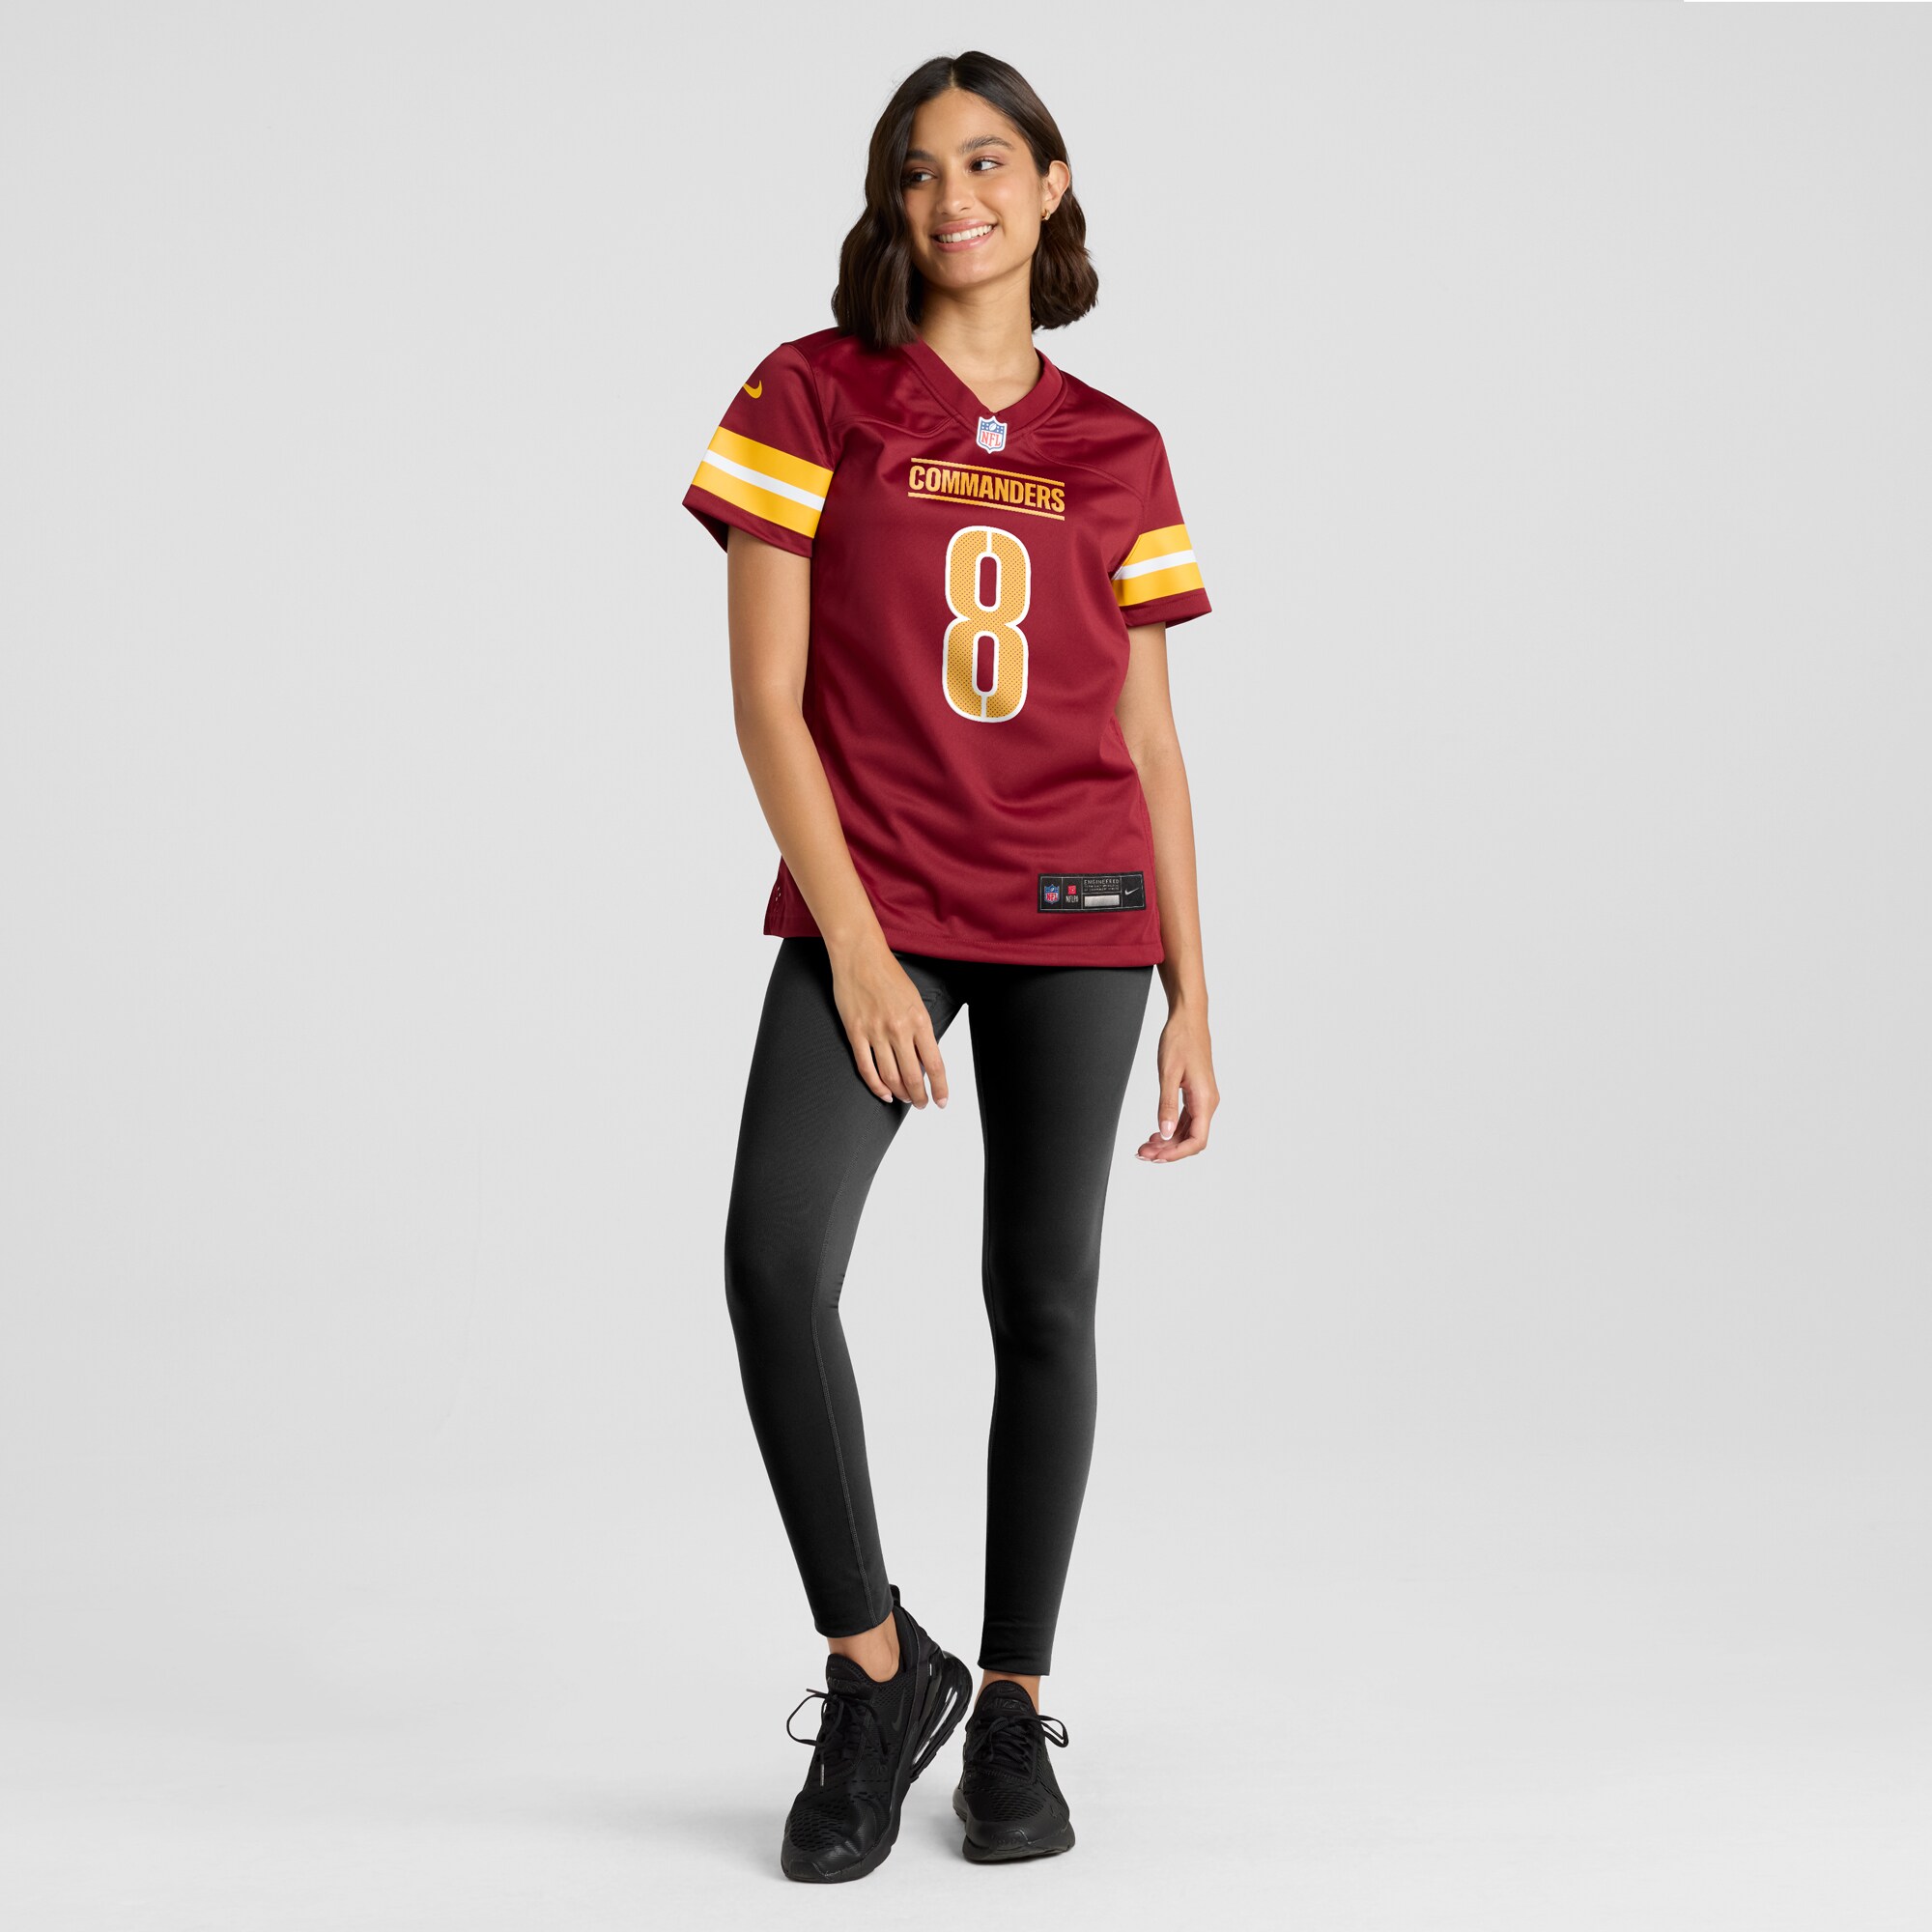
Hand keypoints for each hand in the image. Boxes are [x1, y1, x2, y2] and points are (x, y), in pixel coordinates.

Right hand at [829, 942, 949, 1108]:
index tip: (942, 1100)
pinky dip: (876, 1086)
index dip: (939, 1087)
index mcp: (919, 1020)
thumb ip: (920, 1030)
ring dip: (900, 1094)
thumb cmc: (888, 975)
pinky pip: (866, 1068)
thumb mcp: (915, 1001)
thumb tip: (924, 1058)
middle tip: (921, 1104)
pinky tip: (884, 1092)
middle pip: (912, 1076)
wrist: (860, 956)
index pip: (934, 1064)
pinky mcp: (855, 1033)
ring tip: (905, 1100)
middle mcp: (899, 1029)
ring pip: (890, 1076)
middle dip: (919, 1096)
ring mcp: (875, 1032)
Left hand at [1137, 1005, 1216, 1160]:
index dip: (1177, 1153)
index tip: (1156, 1157)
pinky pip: (1186, 1120)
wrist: (1188, 1018)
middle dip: (1167, 1150)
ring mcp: (1203, 1099)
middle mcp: (1208, 1102)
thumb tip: (1166, 1133)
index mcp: (1205, 1099)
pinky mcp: (1196, 1094)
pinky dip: (1171, 1129)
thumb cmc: (1180, 1039)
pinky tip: (1157, 1132)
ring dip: (1168, 1141)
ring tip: (1145, 1145)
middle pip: (1191, 1139)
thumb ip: (1167, 1105)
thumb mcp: (1168, 1073)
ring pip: (1188, 1131)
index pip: (1197, 1140)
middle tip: (1142, 1153)